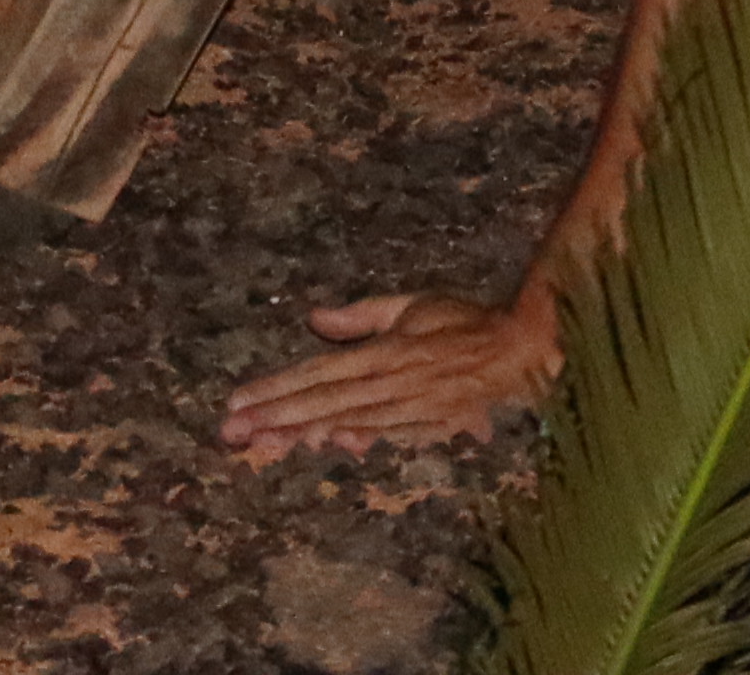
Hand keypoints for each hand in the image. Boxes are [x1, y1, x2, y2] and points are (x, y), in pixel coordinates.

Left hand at [218, 286, 558, 455]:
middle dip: (273, 418)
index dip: (276, 388)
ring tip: (258, 443)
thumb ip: (362, 314)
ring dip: (297, 434)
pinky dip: (340, 440)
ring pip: (340, 425)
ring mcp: (402, 413)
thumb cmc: (464, 322)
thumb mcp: (413, 304)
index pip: (319, 372)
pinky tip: (311, 445)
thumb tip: (315, 317)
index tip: (238, 400)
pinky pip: (372, 436)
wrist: (518, 355)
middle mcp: (388, 386)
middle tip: (231, 432)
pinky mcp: (417, 430)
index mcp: (385, 353)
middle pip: (320, 405)